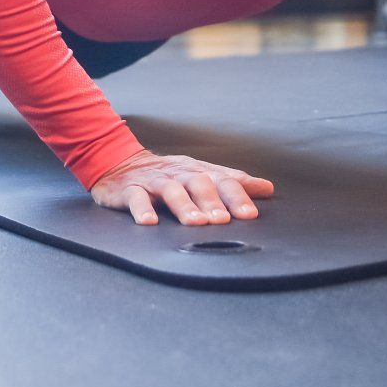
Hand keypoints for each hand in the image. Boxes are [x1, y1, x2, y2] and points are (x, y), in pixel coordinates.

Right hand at [90, 150, 275, 226]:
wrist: (119, 163)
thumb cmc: (169, 175)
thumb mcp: (201, 175)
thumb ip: (231, 183)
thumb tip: (267, 188)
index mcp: (198, 171)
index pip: (222, 180)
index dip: (237, 196)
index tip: (250, 214)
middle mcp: (178, 174)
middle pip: (199, 183)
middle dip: (212, 202)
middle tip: (223, 220)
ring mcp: (154, 181)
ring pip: (171, 190)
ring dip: (184, 206)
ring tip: (196, 222)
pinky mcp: (129, 190)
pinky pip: (136, 198)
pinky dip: (142, 209)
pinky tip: (149, 222)